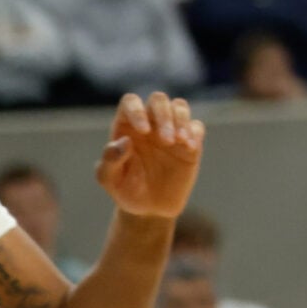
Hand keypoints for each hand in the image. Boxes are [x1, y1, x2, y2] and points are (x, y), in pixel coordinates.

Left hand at [94, 92, 203, 218]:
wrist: (150, 208)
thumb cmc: (126, 190)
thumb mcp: (110, 180)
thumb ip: (110, 160)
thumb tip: (124, 141)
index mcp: (127, 127)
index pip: (131, 102)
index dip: (137, 110)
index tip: (143, 131)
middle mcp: (149, 123)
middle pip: (158, 99)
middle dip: (164, 115)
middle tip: (166, 141)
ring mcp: (171, 130)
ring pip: (179, 106)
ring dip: (181, 120)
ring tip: (179, 141)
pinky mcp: (189, 141)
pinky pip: (196, 126)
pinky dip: (194, 133)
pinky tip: (189, 148)